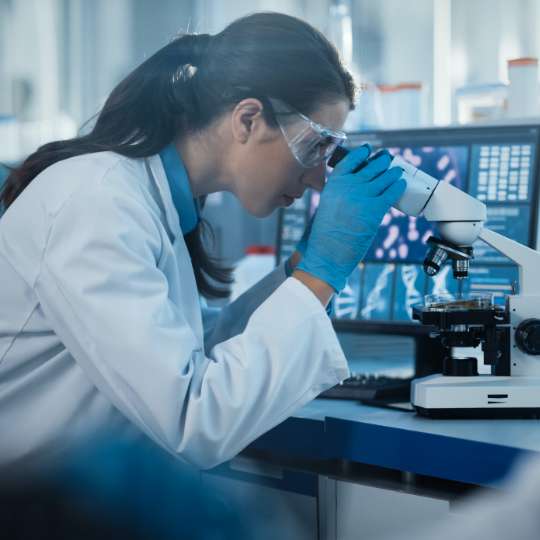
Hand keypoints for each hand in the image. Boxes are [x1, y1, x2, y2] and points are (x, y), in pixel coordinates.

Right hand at [296, 145, 405, 292]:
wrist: (327, 252)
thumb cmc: (324, 234)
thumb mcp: (326, 205)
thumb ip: (340, 193)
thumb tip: (357, 186)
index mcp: (334, 184)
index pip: (351, 160)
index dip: (362, 153)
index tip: (367, 149)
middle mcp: (349, 186)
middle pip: (372, 166)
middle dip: (382, 160)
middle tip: (387, 158)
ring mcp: (363, 196)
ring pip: (385, 177)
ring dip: (393, 172)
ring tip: (397, 170)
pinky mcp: (375, 210)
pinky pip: (392, 192)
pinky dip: (398, 186)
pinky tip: (401, 184)